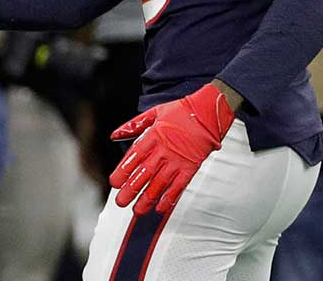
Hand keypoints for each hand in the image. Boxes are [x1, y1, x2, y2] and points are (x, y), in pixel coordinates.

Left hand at [108, 83, 233, 214]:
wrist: (209, 113)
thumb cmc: (181, 112)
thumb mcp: (154, 112)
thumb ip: (133, 125)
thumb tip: (114, 135)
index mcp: (154, 136)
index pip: (134, 157)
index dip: (123, 171)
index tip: (114, 183)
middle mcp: (165, 150)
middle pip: (144, 173)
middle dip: (131, 190)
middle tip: (121, 202)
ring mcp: (178, 160)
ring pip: (160, 183)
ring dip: (148, 199)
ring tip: (137, 210)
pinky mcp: (191, 168)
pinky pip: (179, 186)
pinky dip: (170, 198)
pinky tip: (160, 208)